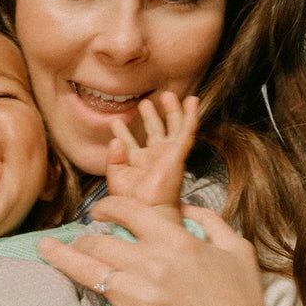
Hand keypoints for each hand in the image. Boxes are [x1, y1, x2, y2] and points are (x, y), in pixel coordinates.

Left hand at [15, 203, 277, 305]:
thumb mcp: (237, 250)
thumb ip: (210, 222)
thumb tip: (186, 208)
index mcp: (177, 241)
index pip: (129, 210)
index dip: (107, 207)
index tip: (99, 212)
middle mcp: (152, 265)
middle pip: (100, 242)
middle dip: (84, 239)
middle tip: (76, 241)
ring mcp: (137, 299)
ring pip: (85, 271)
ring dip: (59, 260)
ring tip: (43, 251)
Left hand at [106, 93, 197, 216]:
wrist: (147, 210)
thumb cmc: (132, 202)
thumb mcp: (116, 178)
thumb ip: (113, 159)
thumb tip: (115, 140)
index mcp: (139, 164)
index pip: (131, 144)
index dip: (123, 132)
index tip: (116, 122)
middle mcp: (155, 158)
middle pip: (155, 132)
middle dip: (150, 117)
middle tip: (145, 103)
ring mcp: (168, 154)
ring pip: (173, 127)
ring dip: (171, 110)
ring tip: (167, 95)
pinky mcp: (178, 153)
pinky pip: (187, 130)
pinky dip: (190, 115)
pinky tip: (192, 101)